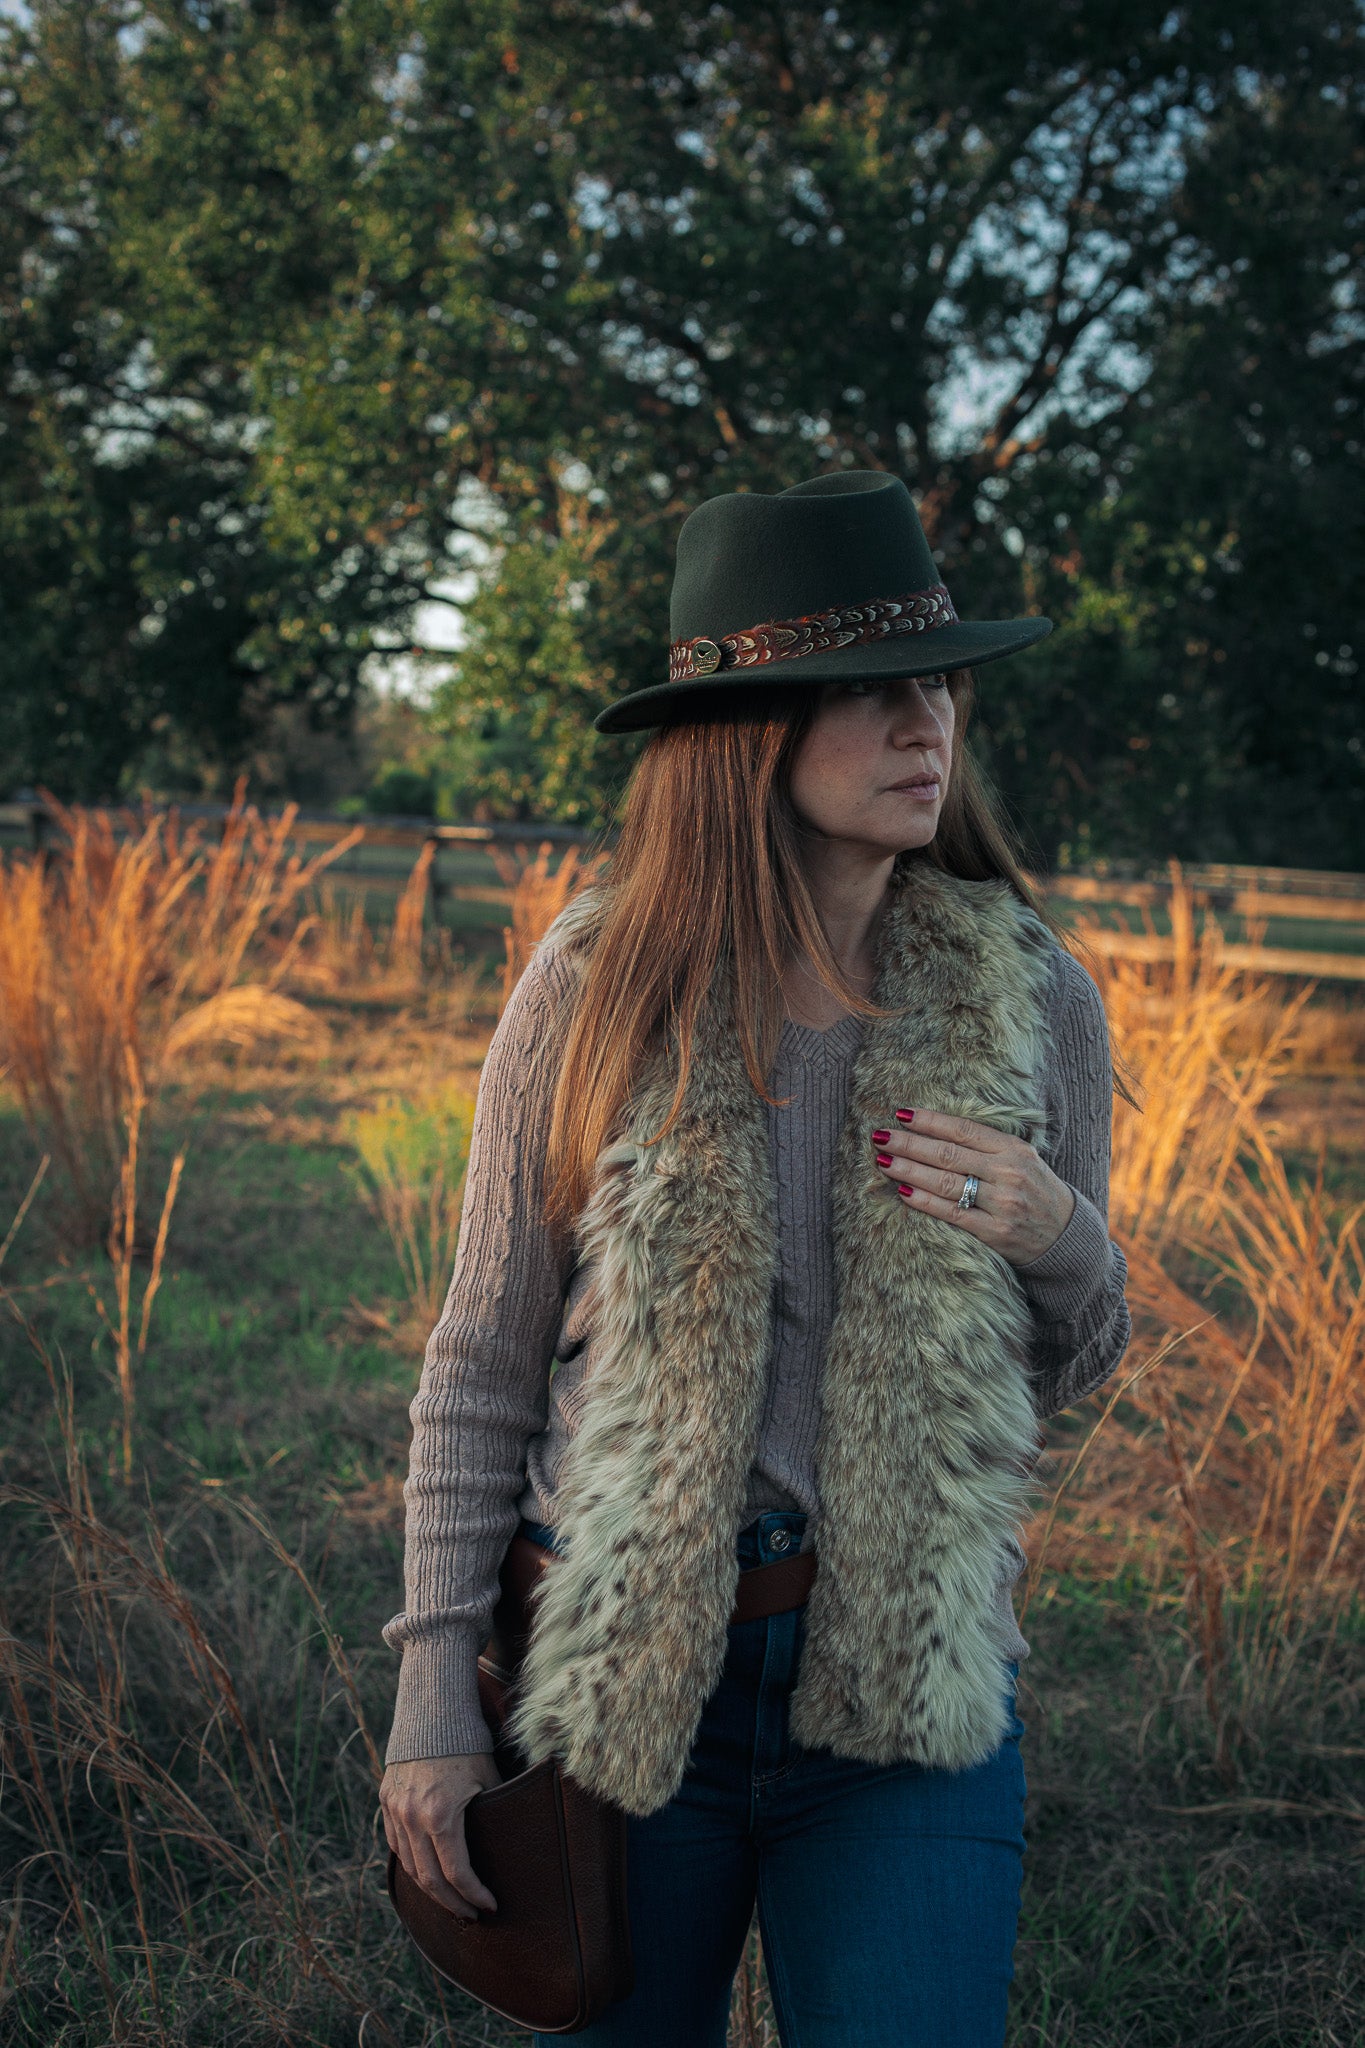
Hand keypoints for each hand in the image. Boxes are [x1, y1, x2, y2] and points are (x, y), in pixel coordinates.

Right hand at [381, 1752, 502, 1919]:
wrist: (432, 1706)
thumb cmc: (468, 1740)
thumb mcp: (489, 1778)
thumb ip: (495, 1813)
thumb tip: (516, 1839)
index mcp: (441, 1815)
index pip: (456, 1873)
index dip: (474, 1895)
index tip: (490, 1906)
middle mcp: (412, 1817)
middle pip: (429, 1879)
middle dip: (452, 1903)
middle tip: (471, 1914)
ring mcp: (395, 1809)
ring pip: (408, 1865)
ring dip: (429, 1888)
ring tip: (451, 1899)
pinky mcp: (386, 1799)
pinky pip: (395, 1843)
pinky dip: (410, 1863)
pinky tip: (426, 1871)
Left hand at [869, 1107, 1075, 1266]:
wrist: (1065, 1235)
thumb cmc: (1034, 1188)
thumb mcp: (1021, 1157)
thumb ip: (986, 1144)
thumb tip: (936, 1128)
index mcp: (1014, 1149)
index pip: (963, 1130)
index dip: (930, 1121)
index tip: (901, 1114)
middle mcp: (1008, 1173)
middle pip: (948, 1154)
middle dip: (909, 1143)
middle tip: (880, 1135)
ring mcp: (1002, 1204)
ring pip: (946, 1183)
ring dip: (910, 1170)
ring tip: (884, 1160)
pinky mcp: (995, 1233)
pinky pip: (953, 1214)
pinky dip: (925, 1202)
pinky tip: (904, 1191)